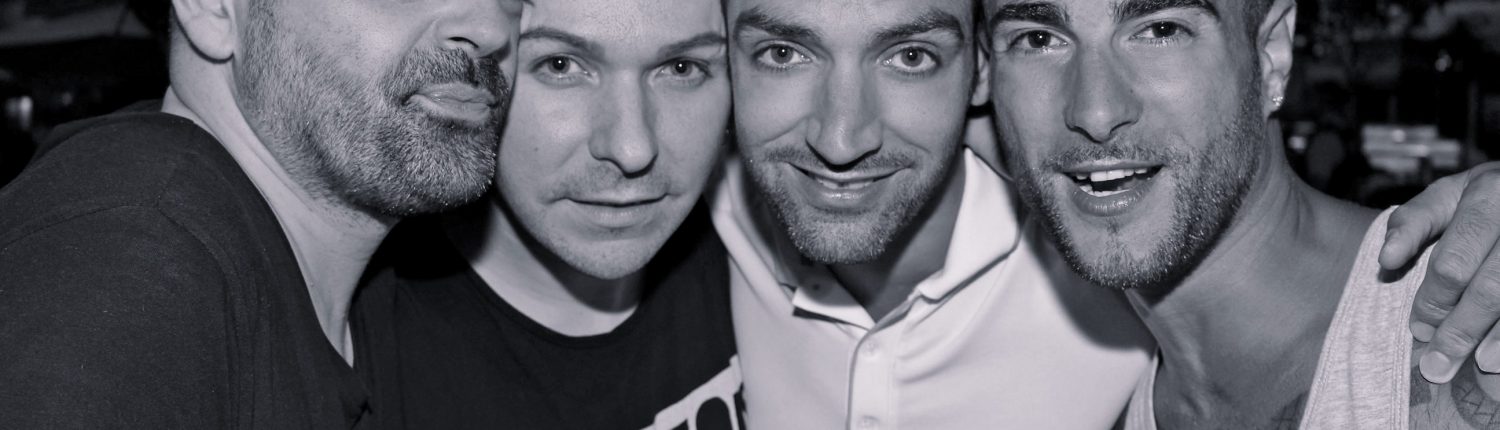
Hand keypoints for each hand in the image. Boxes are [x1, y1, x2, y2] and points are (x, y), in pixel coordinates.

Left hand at [1381, 162, 1499, 382]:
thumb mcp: (1444, 198)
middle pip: (1490, 287)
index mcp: (1487, 194)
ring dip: (1496, 337)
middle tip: (1437, 364)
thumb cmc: (1479, 199)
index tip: (1418, 330)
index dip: (1434, 301)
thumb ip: (1411, 224)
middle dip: (1461, 329)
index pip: (1454, 261)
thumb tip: (1386, 260)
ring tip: (1479, 365)